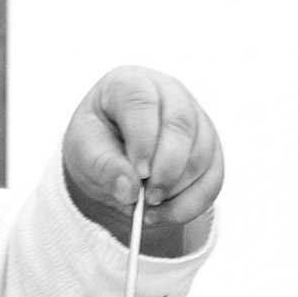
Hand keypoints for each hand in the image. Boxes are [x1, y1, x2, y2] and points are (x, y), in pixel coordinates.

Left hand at [62, 65, 222, 256]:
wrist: (111, 151)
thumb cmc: (95, 142)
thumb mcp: (84, 151)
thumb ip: (103, 166)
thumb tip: (130, 190)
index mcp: (130, 83)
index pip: (142, 101)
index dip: (143, 138)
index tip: (139, 172)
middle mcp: (169, 94)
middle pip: (181, 125)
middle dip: (167, 168)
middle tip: (148, 198)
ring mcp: (195, 118)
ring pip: (202, 153)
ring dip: (178, 189)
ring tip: (148, 208)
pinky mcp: (210, 147)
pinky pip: (213, 177)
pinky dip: (193, 202)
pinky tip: (166, 213)